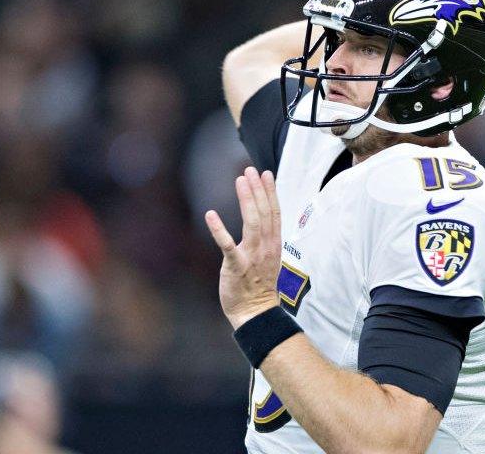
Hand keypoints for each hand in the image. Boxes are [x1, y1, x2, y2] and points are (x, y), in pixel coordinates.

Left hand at [205, 167, 281, 328]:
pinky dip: (219, 230)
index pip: (274, 213)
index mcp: (274, 244)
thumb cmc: (258, 286)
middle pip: (264, 213)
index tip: (265, 174)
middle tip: (250, 170)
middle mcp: (266, 247)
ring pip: (252, 223)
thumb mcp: (268, 259)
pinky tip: (210, 214)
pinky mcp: (236, 267)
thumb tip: (261, 222)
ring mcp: (252, 256)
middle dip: (258, 190)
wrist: (256, 313)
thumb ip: (265, 239)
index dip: (270, 192)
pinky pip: (227, 246)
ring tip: (241, 181)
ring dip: (246, 200)